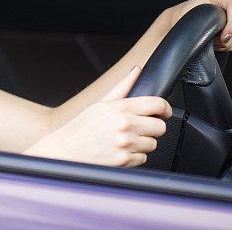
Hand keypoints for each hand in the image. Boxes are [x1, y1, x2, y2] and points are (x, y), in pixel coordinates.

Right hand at [24, 66, 170, 166]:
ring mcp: (126, 144)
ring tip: (124, 140)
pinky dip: (134, 156)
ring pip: (153, 144)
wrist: (66, 150)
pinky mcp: (125, 160)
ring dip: (142, 143)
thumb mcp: (101, 103)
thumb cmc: (82, 127)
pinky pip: (143, 158)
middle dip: (153, 127)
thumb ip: (123, 87)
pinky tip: (119, 150)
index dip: (165, 108)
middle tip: (139, 128)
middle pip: (160, 127)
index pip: (157, 104)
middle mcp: (125, 125)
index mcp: (120, 107)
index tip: (163, 112)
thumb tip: (136, 70)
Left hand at [165, 0, 231, 50]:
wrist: (182, 18)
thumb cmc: (184, 15)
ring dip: (228, 42)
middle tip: (212, 42)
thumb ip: (205, 21)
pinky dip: (231, 44)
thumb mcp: (192, 15)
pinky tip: (218, 42)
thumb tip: (216, 31)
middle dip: (228, 38)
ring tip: (213, 42)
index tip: (223, 38)